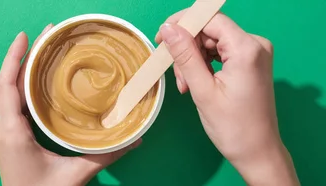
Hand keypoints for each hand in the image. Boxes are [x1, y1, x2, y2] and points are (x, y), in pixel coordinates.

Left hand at [0, 24, 140, 185]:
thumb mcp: (74, 175)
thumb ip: (104, 156)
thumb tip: (134, 139)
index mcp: (12, 132)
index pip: (7, 86)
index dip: (14, 58)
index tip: (26, 36)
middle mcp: (3, 129)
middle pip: (9, 84)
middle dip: (24, 56)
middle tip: (47, 35)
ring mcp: (4, 133)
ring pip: (10, 93)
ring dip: (24, 70)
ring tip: (45, 50)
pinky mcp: (10, 138)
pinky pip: (14, 105)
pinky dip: (25, 87)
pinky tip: (41, 79)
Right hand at [155, 10, 298, 184]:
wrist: (257, 151)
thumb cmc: (233, 127)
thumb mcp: (202, 90)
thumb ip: (185, 55)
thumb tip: (168, 29)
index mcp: (247, 49)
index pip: (210, 19)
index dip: (182, 24)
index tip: (161, 39)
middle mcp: (255, 45)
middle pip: (210, 30)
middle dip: (187, 49)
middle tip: (177, 77)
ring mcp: (254, 53)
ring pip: (212, 42)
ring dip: (193, 60)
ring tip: (186, 86)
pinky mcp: (251, 62)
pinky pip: (220, 52)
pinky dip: (204, 64)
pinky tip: (196, 82)